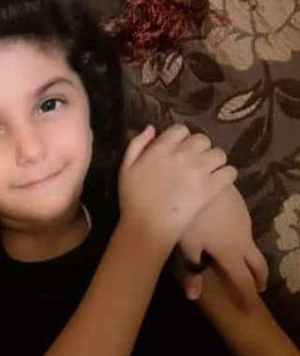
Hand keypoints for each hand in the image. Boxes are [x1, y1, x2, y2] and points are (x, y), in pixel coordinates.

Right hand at [118, 124, 236, 247]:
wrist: (147, 227)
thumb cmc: (132, 199)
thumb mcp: (125, 168)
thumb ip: (136, 144)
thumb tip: (152, 128)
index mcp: (161, 148)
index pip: (181, 129)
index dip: (181, 138)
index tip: (178, 150)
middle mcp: (183, 154)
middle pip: (203, 139)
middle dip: (200, 149)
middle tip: (194, 162)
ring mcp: (199, 170)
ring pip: (219, 154)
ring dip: (215, 161)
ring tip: (208, 172)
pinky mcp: (211, 188)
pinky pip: (229, 172)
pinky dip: (226, 175)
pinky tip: (218, 182)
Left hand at [178, 185, 267, 308]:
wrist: (200, 177)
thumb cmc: (190, 215)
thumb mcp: (187, 244)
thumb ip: (191, 270)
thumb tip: (192, 296)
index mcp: (231, 251)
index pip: (244, 281)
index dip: (247, 298)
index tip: (249, 311)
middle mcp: (243, 238)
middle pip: (258, 264)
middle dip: (258, 278)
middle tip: (257, 288)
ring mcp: (244, 221)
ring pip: (251, 244)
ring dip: (249, 257)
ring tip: (241, 264)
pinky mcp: (240, 206)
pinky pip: (244, 227)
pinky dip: (240, 239)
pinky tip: (228, 236)